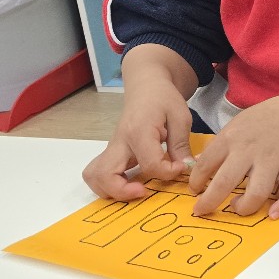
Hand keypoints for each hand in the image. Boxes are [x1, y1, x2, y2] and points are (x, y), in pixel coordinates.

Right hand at [83, 77, 193, 200]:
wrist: (146, 87)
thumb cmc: (164, 99)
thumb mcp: (181, 117)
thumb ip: (181, 145)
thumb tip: (184, 169)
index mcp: (139, 131)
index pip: (150, 164)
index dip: (168, 172)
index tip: (181, 167)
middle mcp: (120, 142)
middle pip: (104, 175)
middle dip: (123, 192)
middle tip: (144, 191)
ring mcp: (112, 148)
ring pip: (94, 176)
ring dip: (110, 190)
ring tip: (134, 190)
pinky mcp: (112, 152)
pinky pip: (99, 172)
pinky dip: (109, 184)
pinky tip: (130, 183)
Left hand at [187, 94, 278, 219]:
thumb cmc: (265, 118)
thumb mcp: (236, 125)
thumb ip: (219, 145)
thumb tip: (198, 163)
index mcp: (231, 139)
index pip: (205, 165)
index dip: (195, 182)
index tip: (195, 191)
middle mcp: (248, 151)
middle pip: (224, 182)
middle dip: (209, 202)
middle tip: (203, 210)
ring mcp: (271, 161)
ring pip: (256, 193)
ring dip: (244, 207)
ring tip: (238, 206)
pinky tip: (274, 214)